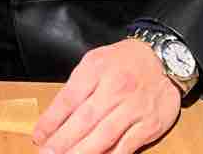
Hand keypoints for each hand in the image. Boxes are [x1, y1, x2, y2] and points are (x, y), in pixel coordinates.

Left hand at [32, 40, 180, 153]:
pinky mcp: (148, 125)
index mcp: (96, 70)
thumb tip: (58, 114)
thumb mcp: (95, 61)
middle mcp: (114, 89)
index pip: (69, 99)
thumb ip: (78, 85)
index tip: (39, 136)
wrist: (163, 59)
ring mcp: (133, 109)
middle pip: (84, 120)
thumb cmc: (124, 61)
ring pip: (104, 136)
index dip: (52, 120)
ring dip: (82, 152)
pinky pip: (126, 146)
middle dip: (63, 141)